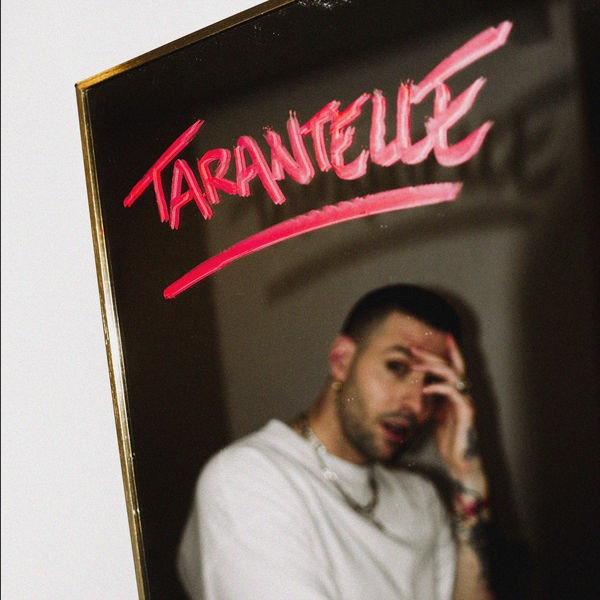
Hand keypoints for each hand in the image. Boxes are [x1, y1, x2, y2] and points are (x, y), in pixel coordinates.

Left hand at [410, 336, 487, 497]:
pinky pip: (453, 394)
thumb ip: (436, 398)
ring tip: (415, 365)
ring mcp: (467, 402)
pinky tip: (425, 388)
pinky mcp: (466, 413)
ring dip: (432, 368)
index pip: (455, 367)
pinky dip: (438, 387)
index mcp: (458, 393)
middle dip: (431, 356)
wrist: (460, 463)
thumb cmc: (450, 439)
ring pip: (453, 376)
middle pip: (450, 367)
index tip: (440, 336)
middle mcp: (464, 394)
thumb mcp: (438, 413)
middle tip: (413, 349)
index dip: (450, 351)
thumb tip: (423, 385)